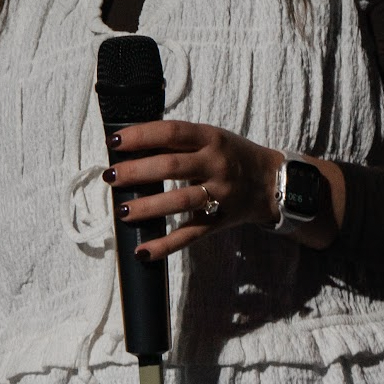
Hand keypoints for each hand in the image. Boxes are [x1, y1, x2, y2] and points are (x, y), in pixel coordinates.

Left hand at [104, 120, 282, 259]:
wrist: (273, 182)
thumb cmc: (233, 155)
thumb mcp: (212, 137)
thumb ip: (179, 140)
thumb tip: (131, 146)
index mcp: (211, 138)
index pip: (171, 132)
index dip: (141, 136)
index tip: (114, 142)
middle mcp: (216, 164)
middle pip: (171, 166)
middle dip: (137, 172)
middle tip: (111, 176)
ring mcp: (220, 194)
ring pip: (180, 202)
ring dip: (148, 207)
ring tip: (122, 211)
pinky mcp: (220, 220)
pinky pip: (190, 235)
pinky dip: (166, 245)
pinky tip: (143, 251)